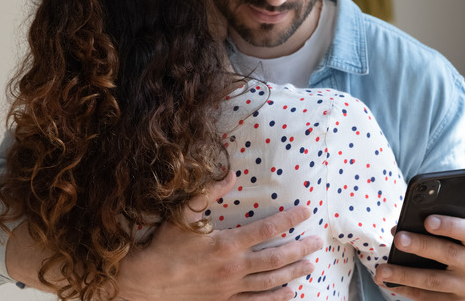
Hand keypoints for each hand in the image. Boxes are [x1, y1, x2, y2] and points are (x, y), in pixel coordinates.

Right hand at [117, 172, 323, 300]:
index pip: (267, 230)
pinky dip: (274, 298)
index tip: (306, 211)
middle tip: (317, 242)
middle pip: (276, 258)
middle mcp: (234, 267)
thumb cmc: (164, 246)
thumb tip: (231, 175)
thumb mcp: (183, 215)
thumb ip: (208, 193)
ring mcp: (231, 288)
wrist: (146, 282)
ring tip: (310, 266)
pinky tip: (289, 293)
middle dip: (300, 249)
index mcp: (227, 244)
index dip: (290, 219)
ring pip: (270, 281)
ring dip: (293, 273)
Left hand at [374, 215, 464, 299]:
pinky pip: (426, 297)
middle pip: (449, 254)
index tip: (427, 221)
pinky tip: (389, 282)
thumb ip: (434, 230)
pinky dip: (405, 289)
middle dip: (421, 246)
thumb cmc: (458, 251)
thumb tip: (398, 230)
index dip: (449, 225)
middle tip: (398, 240)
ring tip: (382, 270)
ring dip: (405, 274)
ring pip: (433, 280)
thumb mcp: (456, 238)